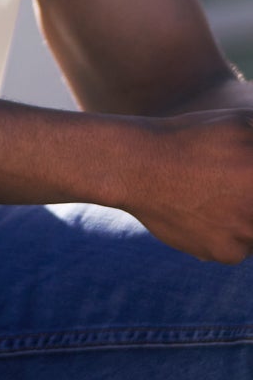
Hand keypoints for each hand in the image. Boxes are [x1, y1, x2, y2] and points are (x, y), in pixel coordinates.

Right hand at [123, 113, 252, 261]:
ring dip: (249, 219)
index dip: (252, 186)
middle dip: (250, 201)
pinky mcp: (225, 254)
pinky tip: (207, 210)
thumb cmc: (194, 138)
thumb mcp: (244, 124)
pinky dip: (230, 233)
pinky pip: (241, 247)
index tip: (244, 183)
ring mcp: (246, 237)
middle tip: (232, 187)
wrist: (138, 167)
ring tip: (220, 194)